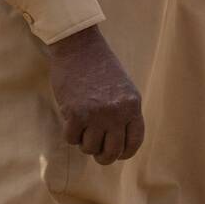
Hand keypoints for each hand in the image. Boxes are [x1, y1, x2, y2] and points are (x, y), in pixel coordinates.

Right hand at [44, 26, 143, 164]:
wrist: (79, 47)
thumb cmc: (100, 67)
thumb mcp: (123, 89)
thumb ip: (124, 113)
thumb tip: (118, 145)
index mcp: (132, 106)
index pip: (134, 142)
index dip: (124, 153)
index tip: (116, 153)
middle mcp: (117, 113)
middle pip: (112, 151)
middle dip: (103, 156)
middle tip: (96, 152)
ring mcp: (96, 114)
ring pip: (90, 148)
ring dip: (84, 143)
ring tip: (83, 128)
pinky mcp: (75, 113)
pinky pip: (72, 139)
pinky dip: (70, 134)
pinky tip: (71, 121)